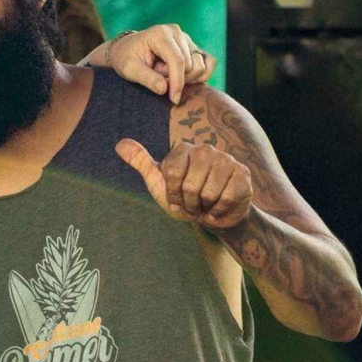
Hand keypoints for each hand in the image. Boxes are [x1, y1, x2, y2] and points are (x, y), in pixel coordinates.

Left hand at [108, 24, 214, 103]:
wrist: (127, 49)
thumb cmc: (126, 58)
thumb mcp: (129, 69)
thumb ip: (147, 78)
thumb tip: (165, 89)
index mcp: (160, 34)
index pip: (178, 60)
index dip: (178, 82)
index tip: (174, 99)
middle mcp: (176, 33)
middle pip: (189, 65)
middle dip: (175, 79)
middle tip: (157, 76)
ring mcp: (186, 39)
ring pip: (200, 66)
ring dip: (185, 77)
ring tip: (165, 74)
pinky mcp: (192, 47)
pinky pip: (209, 62)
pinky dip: (200, 75)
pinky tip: (184, 78)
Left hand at [116, 138, 252, 229]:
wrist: (214, 217)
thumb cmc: (185, 199)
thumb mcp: (159, 184)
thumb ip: (141, 163)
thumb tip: (119, 144)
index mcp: (184, 149)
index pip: (171, 174)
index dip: (173, 195)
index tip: (177, 198)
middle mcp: (205, 150)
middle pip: (190, 185)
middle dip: (190, 203)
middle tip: (194, 203)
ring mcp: (226, 160)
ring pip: (208, 193)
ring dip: (205, 207)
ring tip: (207, 204)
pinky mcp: (242, 175)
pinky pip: (226, 198)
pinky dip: (219, 210)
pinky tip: (220, 206)